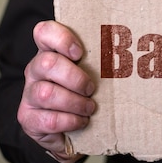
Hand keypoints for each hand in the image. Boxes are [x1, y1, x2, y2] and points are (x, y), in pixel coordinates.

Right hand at [17, 21, 95, 162]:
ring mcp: (29, 94)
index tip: (80, 53)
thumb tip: (132, 55)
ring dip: (75, 102)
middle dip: (75, 77)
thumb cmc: (84, 93)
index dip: (61, 38)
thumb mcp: (92, 72)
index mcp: (51, 53)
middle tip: (91, 88)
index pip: (44, 32)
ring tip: (89, 108)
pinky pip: (49, 119)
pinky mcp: (29, 118)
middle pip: (48, 63)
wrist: (69, 129)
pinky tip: (81, 121)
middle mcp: (36, 70)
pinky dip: (70, 121)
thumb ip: (100, 60)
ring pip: (47, 93)